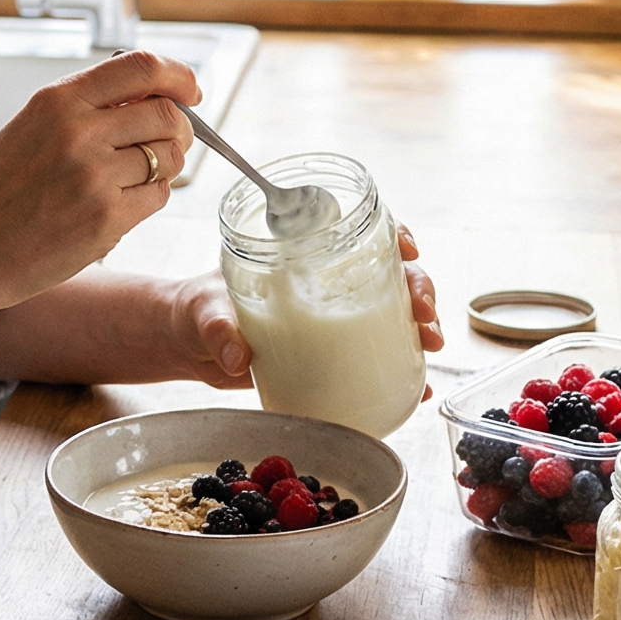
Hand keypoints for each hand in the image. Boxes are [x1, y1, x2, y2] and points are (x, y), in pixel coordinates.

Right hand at [0, 50, 197, 315]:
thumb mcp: (32, 127)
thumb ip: (89, 108)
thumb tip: (157, 97)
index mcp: (58, 100)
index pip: (143, 66)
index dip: (179, 76)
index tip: (190, 90)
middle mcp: (79, 131)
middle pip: (168, 114)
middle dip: (179, 129)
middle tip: (166, 143)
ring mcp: (94, 177)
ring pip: (170, 158)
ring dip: (165, 167)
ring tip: (133, 179)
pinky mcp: (106, 219)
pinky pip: (158, 197)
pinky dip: (150, 199)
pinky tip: (119, 205)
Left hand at [155, 227, 440, 393]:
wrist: (190, 346)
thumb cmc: (198, 309)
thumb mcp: (204, 311)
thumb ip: (216, 329)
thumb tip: (235, 356)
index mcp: (301, 254)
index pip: (358, 233)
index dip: (392, 235)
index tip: (408, 249)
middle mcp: (325, 282)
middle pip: (388, 274)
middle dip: (418, 287)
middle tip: (423, 313)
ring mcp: (332, 318)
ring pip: (391, 313)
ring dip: (420, 326)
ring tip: (430, 345)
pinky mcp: (332, 353)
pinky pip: (375, 357)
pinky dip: (401, 371)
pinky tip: (419, 387)